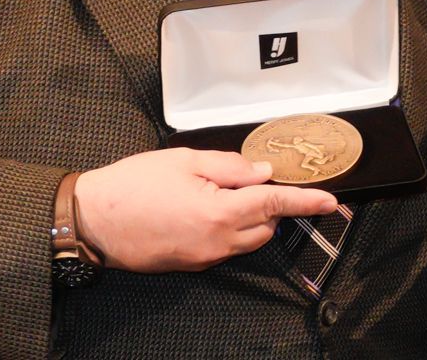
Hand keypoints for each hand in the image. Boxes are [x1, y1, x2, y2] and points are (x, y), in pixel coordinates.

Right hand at [73, 146, 338, 272]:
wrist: (95, 219)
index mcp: (219, 212)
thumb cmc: (134, 184)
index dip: (304, 201)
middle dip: (270, 204)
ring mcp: (204, 258)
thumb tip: (262, 171)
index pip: (273, 204)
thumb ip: (228, 166)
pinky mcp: (190, 264)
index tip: (330, 201)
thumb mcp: (183, 161)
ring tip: (226, 190)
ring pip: (246, 240)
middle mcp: (217, 243)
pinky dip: (227, 228)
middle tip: (256, 178)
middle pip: (264, 226)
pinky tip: (204, 206)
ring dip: (250, 217)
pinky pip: (223, 248)